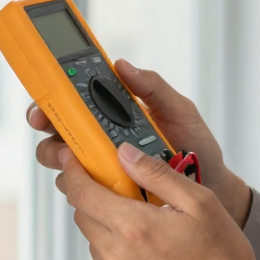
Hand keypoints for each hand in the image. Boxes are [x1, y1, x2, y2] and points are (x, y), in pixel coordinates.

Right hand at [27, 60, 252, 225]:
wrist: (212, 187)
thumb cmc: (196, 147)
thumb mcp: (180, 110)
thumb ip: (154, 87)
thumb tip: (123, 65)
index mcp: (115, 112)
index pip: (74, 99)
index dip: (53, 95)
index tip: (47, 97)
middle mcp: (101, 138)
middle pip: (57, 129)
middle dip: (47, 126)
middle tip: (56, 130)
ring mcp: (102, 166)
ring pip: (62, 161)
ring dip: (64, 159)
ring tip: (85, 160)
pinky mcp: (107, 194)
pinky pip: (81, 191)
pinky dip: (82, 187)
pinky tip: (102, 184)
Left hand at [53, 142, 259, 259]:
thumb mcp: (200, 203)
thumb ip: (157, 174)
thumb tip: (125, 154)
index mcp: (134, 228)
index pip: (83, 193)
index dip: (74, 172)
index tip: (74, 162)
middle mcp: (117, 258)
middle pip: (83, 216)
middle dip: (95, 199)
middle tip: (124, 193)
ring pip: (95, 243)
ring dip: (108, 229)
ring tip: (146, 230)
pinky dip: (118, 256)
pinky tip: (150, 257)